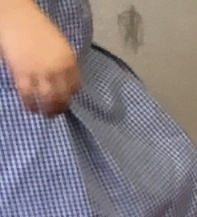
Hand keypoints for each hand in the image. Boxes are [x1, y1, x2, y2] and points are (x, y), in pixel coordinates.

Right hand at [0, 0, 80, 115]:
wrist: (17, 17)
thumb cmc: (37, 28)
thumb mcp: (59, 45)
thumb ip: (63, 62)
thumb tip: (63, 80)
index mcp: (69, 62)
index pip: (75, 87)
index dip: (70, 95)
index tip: (66, 99)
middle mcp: (58, 70)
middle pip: (62, 97)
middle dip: (59, 107)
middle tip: (55, 112)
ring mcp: (40, 73)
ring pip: (47, 99)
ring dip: (46, 110)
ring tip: (43, 113)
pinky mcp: (22, 73)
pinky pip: (28, 95)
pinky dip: (30, 104)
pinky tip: (30, 108)